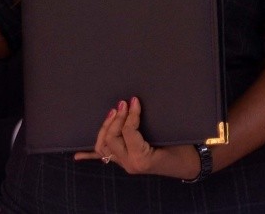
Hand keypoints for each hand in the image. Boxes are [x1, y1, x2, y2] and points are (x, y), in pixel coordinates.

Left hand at [75, 97, 196, 178]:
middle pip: (111, 139)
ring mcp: (125, 164)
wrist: (188, 164)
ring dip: (105, 128)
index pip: (128, 132)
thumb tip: (134, 101)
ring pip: (103, 146)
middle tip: (122, 104)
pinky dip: (89, 156)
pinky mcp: (123, 162)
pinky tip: (76, 156)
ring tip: (112, 113)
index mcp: (141, 158)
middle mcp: (129, 163)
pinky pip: (103, 159)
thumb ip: (151, 122)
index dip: (131, 114)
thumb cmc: (182, 147)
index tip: (134, 100)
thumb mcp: (170, 135)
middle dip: (115, 120)